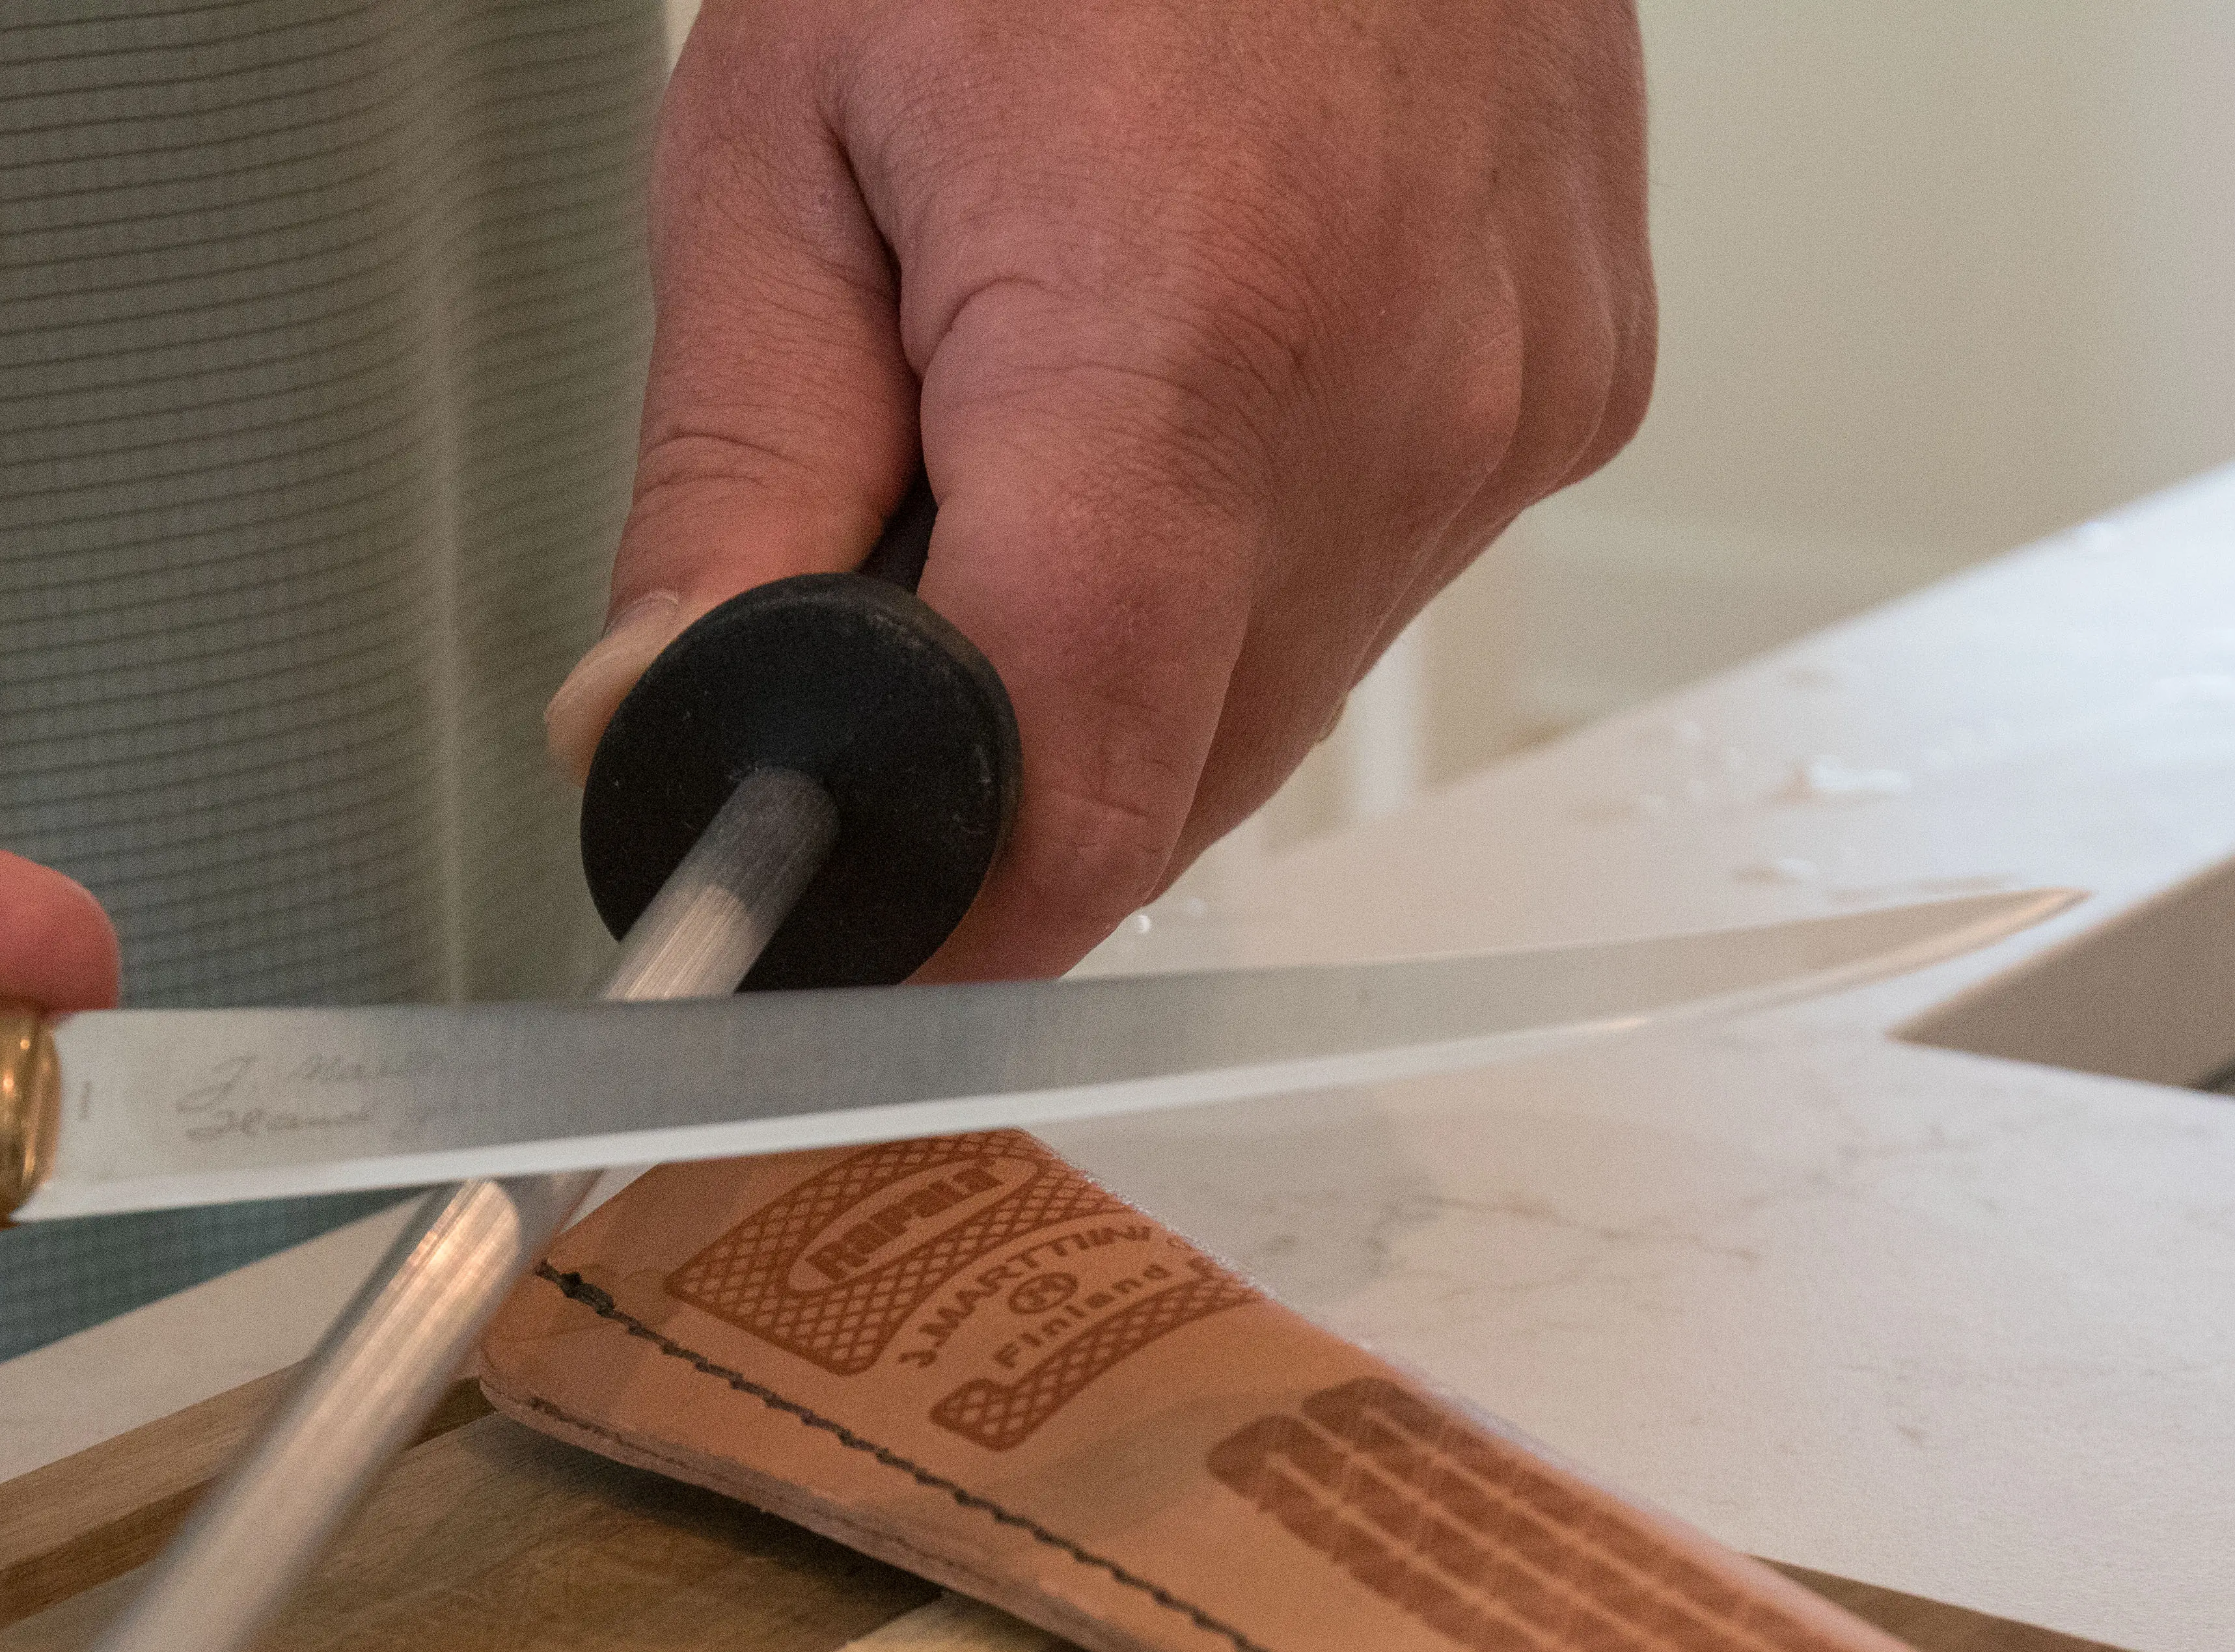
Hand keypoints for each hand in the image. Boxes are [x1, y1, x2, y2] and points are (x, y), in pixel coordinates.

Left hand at [547, 0, 1651, 977]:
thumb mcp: (785, 139)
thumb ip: (727, 483)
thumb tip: (663, 736)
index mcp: (1183, 356)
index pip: (1062, 818)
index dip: (914, 921)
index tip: (806, 931)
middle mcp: (1394, 416)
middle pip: (1160, 795)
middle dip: (992, 769)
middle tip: (886, 583)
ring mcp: (1510, 410)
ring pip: (1268, 709)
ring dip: (1122, 655)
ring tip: (1052, 413)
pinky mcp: (1571, 391)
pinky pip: (1374, 581)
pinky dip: (1248, 552)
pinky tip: (1192, 374)